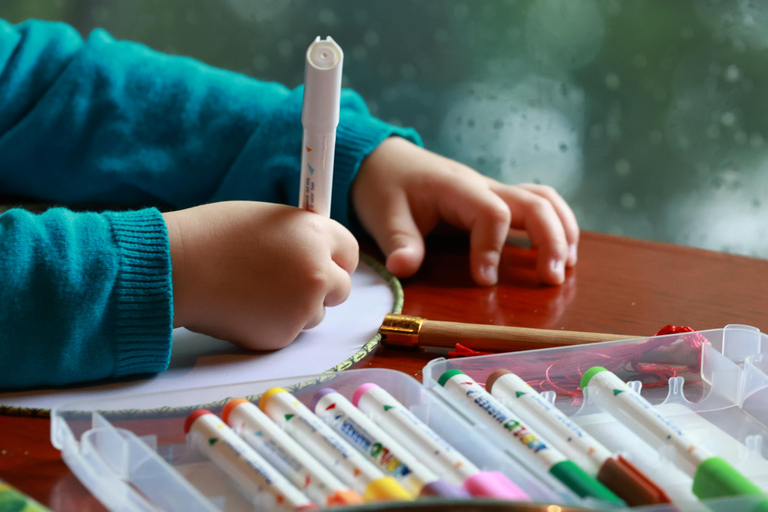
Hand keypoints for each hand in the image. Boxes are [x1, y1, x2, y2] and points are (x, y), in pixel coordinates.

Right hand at [163, 201, 357, 349]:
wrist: (178, 268)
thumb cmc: (211, 236)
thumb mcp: (266, 222)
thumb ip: (298, 238)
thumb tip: (317, 253)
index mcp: (315, 234)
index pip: (349, 251)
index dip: (335, 258)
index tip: (325, 262)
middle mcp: (318, 271)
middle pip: (341, 287)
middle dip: (322, 287)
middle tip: (288, 282)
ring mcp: (303, 306)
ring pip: (315, 313)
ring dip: (296, 307)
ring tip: (253, 290)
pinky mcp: (283, 335)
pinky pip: (288, 330)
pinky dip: (272, 324)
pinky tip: (243, 307)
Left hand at [352, 137, 578, 285]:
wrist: (384, 160)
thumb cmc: (385, 186)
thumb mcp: (383, 215)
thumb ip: (399, 242)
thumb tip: (402, 268)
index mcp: (457, 188)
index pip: (492, 213)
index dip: (493, 247)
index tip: (484, 280)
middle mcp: (483, 186)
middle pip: (534, 204)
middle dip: (549, 240)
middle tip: (551, 280)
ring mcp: (492, 191)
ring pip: (543, 200)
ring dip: (562, 230)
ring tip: (565, 267)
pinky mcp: (494, 200)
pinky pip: (536, 204)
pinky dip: (555, 225)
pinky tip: (559, 251)